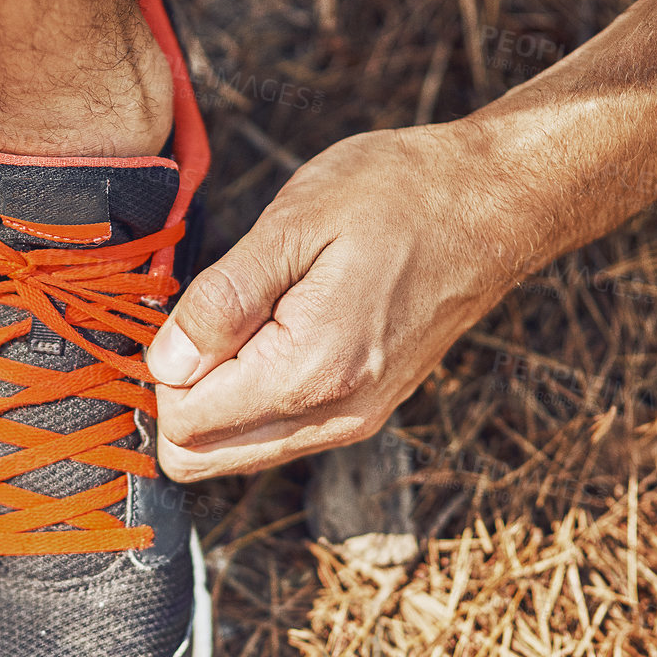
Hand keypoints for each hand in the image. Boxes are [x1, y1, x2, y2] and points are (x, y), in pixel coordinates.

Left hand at [146, 122, 527, 479]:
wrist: (493, 205)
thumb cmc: (399, 196)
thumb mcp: (295, 223)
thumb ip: (222, 300)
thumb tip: (164, 364)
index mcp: (310, 371)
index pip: (184, 426)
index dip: (162, 370)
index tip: (186, 313)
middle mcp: (332, 417)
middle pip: (200, 459)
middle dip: (178, 398)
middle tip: (202, 321)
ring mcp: (351, 423)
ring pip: (233, 454)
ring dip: (213, 400)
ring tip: (243, 318)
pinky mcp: (361, 414)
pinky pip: (273, 436)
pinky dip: (249, 399)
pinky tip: (270, 332)